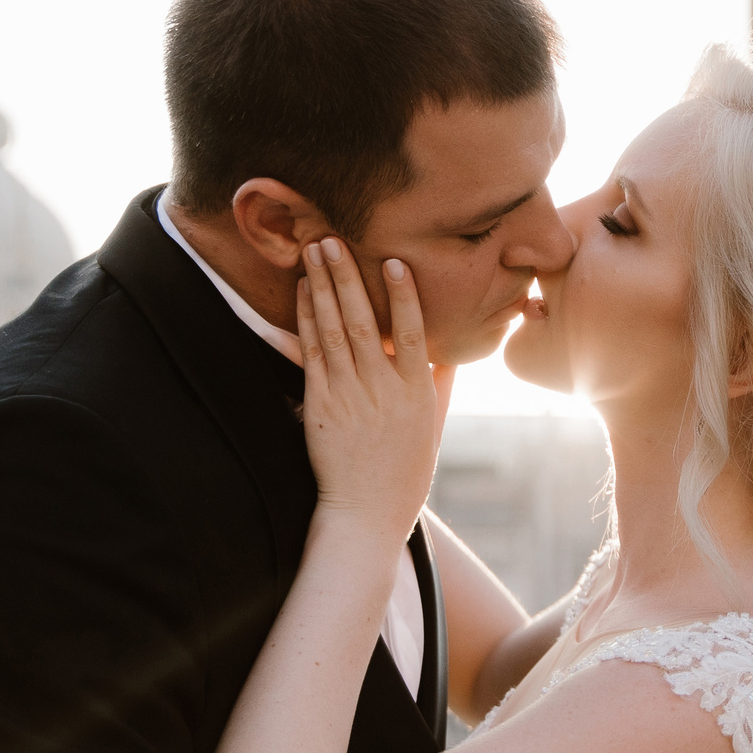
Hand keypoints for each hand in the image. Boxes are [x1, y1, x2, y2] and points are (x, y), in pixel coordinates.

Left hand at [295, 237, 452, 542]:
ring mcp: (350, 397)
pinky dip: (306, 321)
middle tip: (334, 239)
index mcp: (418, 392)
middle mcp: (384, 390)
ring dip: (323, 288)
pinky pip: (312, 355)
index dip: (404, 295)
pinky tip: (302, 294)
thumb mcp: (434, 426)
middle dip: (347, 277)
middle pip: (365, 322)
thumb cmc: (405, 472)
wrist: (367, 513)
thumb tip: (450, 348)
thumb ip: (440, 384)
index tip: (394, 261)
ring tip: (315, 252)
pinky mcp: (321, 406)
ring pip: (334, 331)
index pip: (414, 332)